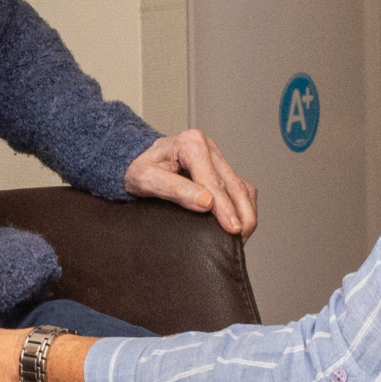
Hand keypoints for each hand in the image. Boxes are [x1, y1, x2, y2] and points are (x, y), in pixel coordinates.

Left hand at [125, 129, 257, 236]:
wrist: (134, 160)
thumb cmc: (138, 169)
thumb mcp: (146, 179)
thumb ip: (174, 189)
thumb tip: (206, 203)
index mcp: (191, 144)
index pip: (214, 181)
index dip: (225, 208)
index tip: (232, 229)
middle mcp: (208, 147)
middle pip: (234, 184)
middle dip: (241, 213)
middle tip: (240, 237)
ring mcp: (216, 157)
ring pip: (242, 186)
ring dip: (246, 211)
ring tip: (242, 234)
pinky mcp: (220, 168)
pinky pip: (240, 187)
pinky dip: (243, 206)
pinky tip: (239, 221)